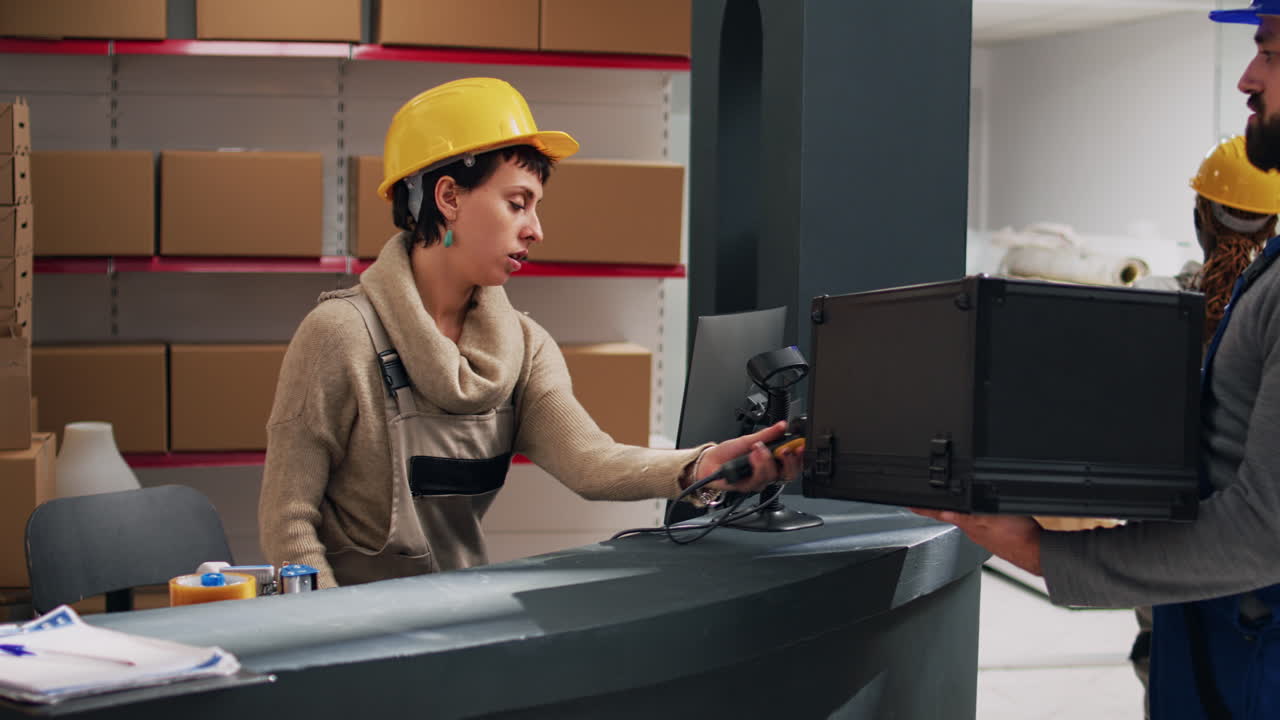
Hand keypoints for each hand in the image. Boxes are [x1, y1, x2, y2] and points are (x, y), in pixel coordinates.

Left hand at [696, 421, 803, 493]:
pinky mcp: (747, 487)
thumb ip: (768, 434)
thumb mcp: (750, 438)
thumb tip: (782, 425)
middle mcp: (768, 472)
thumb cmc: (728, 452)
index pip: (793, 462)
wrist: (710, 461)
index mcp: (773, 461)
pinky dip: (756, 466)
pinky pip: (757, 481)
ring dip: (767, 461)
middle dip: (790, 462)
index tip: (801, 446)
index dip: (801, 457)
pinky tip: (752, 455)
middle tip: (786, 450)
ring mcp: (758, 481)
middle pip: (789, 474)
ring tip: (759, 448)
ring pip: (772, 477)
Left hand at [910, 508, 1043, 575]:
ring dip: (956, 510)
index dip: (923, 508)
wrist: (1041, 552)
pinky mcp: (997, 534)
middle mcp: (974, 529)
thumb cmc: (1019, 538)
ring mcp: (985, 533)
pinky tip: (979, 512)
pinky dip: (975, 515)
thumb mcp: (991, 519)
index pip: (939, 513)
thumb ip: (968, 514)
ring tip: (945, 504)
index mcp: (969, 525)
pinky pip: (980, 522)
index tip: (907, 504)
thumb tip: (946, 511)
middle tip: (923, 501)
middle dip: (937, 507)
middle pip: (950, 514)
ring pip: (965, 518)